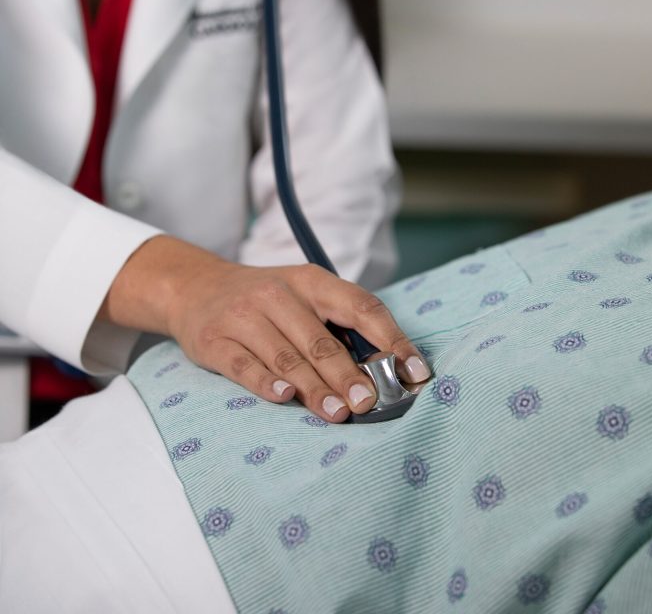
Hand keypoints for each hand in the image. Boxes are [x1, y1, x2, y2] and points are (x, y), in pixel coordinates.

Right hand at [100, 236, 430, 422]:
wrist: (195, 287)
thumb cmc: (265, 301)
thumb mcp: (302, 297)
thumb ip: (337, 327)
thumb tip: (385, 372)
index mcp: (312, 281)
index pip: (361, 306)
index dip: (392, 339)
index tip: (415, 371)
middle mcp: (278, 294)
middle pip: (321, 339)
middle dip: (348, 373)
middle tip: (370, 402)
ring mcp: (244, 316)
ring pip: (286, 356)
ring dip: (313, 387)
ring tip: (338, 413)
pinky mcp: (214, 340)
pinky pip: (242, 365)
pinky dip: (264, 382)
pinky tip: (283, 398)